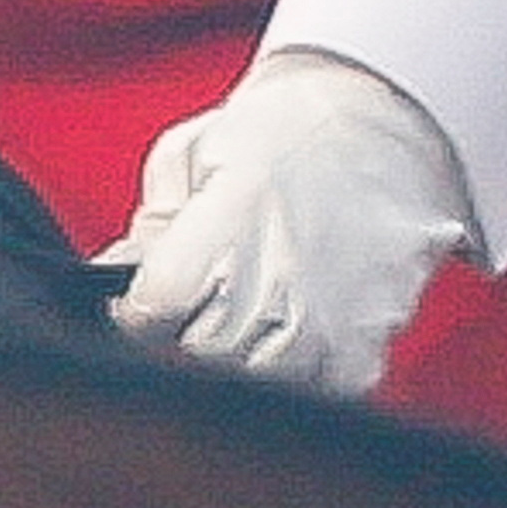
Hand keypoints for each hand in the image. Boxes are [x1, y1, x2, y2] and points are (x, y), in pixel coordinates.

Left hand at [99, 46, 469, 394]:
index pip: (148, 312)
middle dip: (185, 331)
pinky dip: (300, 373)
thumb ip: (149, 225)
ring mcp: (327, 323)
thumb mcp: (192, 152)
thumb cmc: (284, 128)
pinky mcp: (366, 347)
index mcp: (230, 227)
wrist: (388, 114)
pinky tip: (297, 330)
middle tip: (201, 297)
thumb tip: (118, 276)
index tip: (148, 292)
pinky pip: (316, 393)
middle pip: (198, 354)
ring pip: (255, 385)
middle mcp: (279, 283)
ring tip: (250, 312)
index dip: (137, 304)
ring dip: (240, 358)